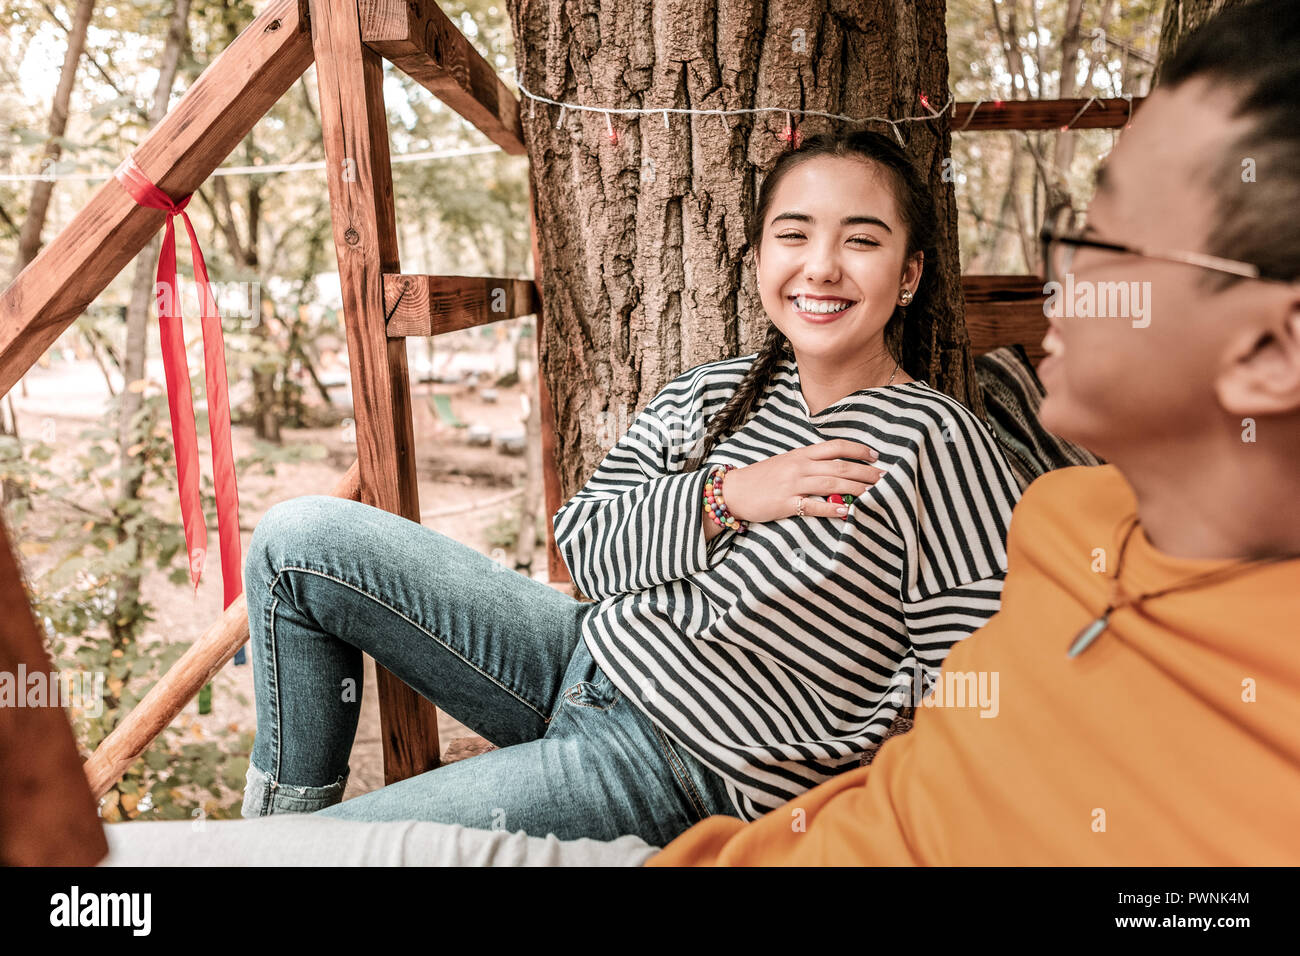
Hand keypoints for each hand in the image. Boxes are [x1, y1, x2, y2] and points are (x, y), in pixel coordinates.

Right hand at [721, 440, 883, 522]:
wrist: (733, 490)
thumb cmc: (761, 478)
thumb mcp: (785, 463)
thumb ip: (808, 463)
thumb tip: (834, 468)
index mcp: (801, 454)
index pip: (835, 447)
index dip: (857, 449)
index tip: (874, 455)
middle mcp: (799, 466)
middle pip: (840, 467)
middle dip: (865, 472)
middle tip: (884, 477)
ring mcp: (793, 485)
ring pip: (831, 485)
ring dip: (856, 489)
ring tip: (874, 493)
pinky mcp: (786, 504)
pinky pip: (813, 506)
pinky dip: (832, 510)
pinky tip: (847, 512)